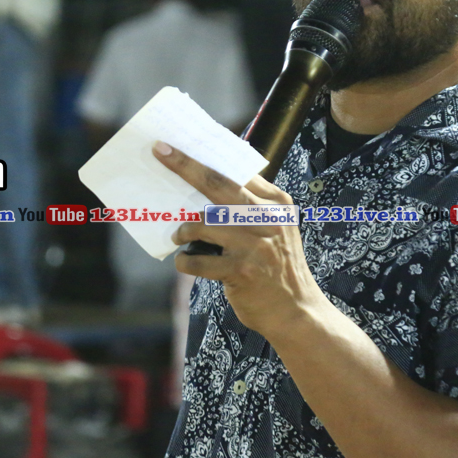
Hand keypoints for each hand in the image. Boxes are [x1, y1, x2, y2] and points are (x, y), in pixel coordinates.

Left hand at [153, 141, 328, 342]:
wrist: (296, 310)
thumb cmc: (278, 266)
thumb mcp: (276, 228)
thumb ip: (253, 204)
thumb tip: (211, 181)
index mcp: (276, 204)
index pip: (236, 171)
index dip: (203, 158)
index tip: (175, 147)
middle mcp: (267, 219)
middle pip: (217, 184)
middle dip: (185, 166)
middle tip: (161, 153)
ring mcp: (254, 244)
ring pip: (202, 223)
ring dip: (184, 232)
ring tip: (181, 238)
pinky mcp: (241, 270)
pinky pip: (196, 260)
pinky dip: (186, 262)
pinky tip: (189, 264)